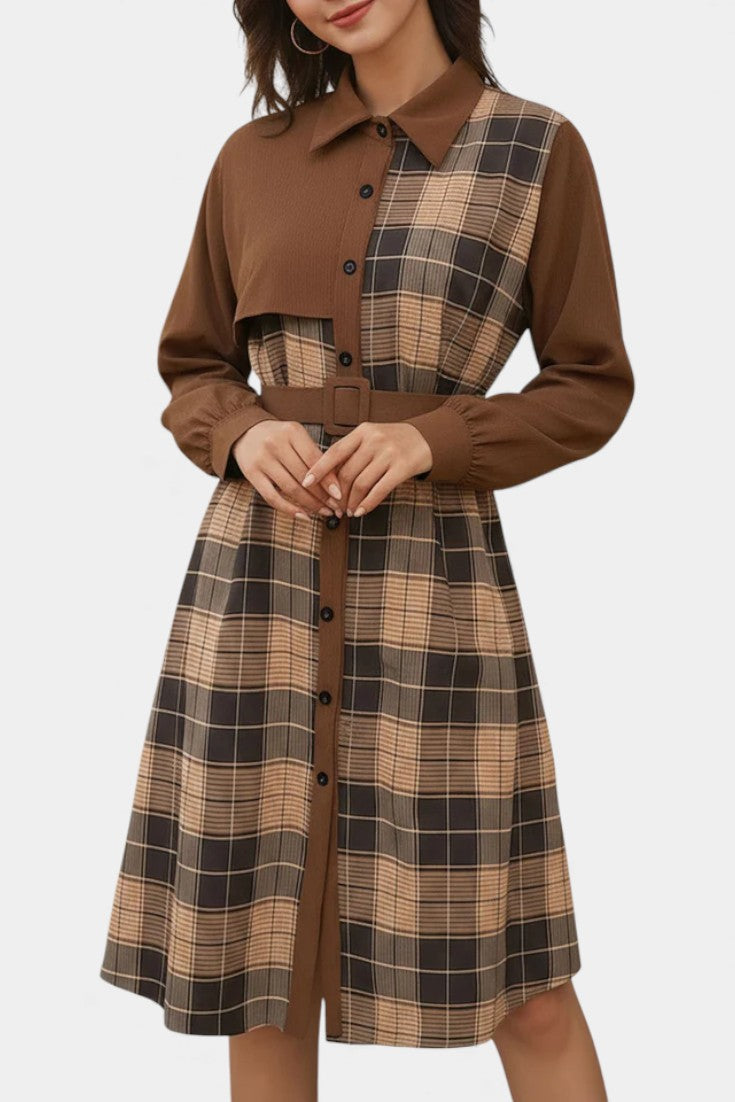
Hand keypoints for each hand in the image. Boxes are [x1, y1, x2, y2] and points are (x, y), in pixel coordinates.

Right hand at [231, 420, 343, 519]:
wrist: (245, 432)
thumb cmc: (279, 437)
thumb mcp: (296, 437)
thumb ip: (313, 454)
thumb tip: (335, 483)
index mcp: (292, 431)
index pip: (314, 459)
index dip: (328, 479)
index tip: (340, 495)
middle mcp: (275, 444)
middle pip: (304, 476)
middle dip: (322, 496)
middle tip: (335, 508)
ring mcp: (262, 459)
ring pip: (290, 488)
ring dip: (310, 504)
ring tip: (323, 512)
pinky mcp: (251, 474)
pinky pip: (272, 497)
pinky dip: (289, 509)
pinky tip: (303, 516)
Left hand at [300, 422, 432, 516]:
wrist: (425, 439)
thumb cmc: (391, 441)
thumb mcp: (369, 438)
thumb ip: (350, 452)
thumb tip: (326, 478)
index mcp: (362, 431)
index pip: (334, 452)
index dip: (318, 469)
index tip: (305, 483)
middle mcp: (374, 440)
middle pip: (347, 473)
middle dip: (337, 494)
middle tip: (333, 507)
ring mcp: (389, 453)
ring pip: (361, 484)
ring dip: (351, 502)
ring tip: (347, 511)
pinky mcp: (402, 467)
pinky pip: (379, 490)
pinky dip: (367, 504)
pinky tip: (361, 511)